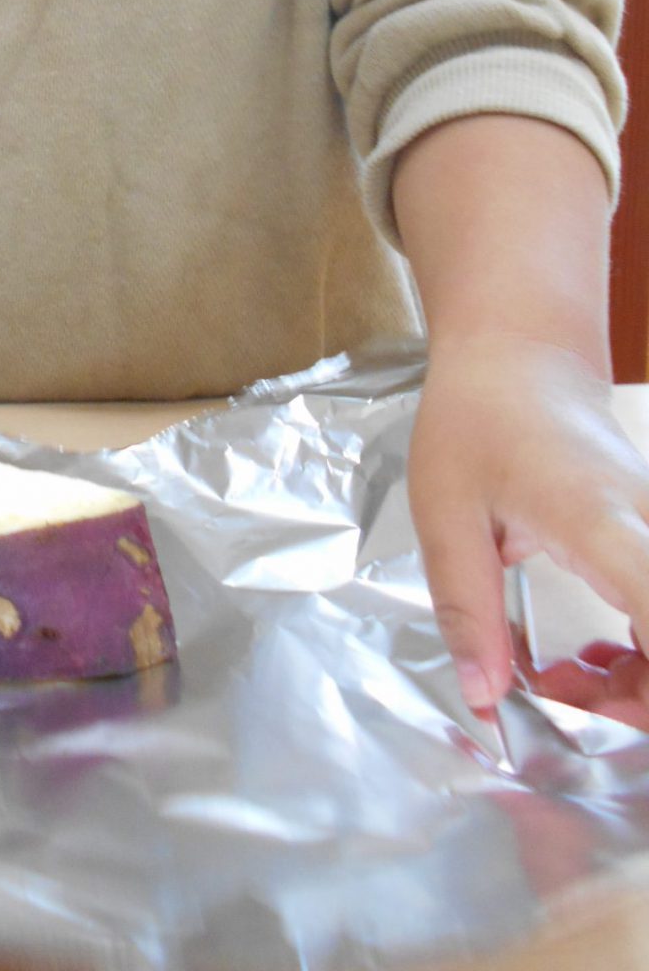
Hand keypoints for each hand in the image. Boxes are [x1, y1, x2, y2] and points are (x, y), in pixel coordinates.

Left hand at [409, 335, 648, 716]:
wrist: (519, 357)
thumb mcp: (446, 512)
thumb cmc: (478, 418)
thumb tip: (486, 696)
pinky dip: (643, 658)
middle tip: (562, 709)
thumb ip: (467, 608)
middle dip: (639, 706)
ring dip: (639, 688)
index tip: (601, 718)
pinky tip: (591, 663)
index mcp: (602, 521)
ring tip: (566, 688)